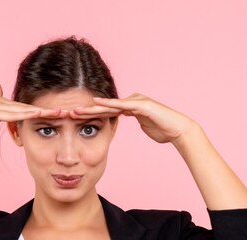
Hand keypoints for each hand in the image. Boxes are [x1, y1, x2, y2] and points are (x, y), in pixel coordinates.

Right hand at [0, 83, 63, 135]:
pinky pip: (15, 114)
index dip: (47, 110)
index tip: (63, 113)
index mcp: (5, 105)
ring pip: (29, 109)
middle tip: (72, 111)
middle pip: (34, 107)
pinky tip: (40, 114)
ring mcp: (0, 106)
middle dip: (52, 110)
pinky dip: (29, 114)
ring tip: (64, 112)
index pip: (30, 109)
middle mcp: (6, 103)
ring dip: (46, 111)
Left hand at [70, 93, 199, 144]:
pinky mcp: (140, 105)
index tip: (74, 119)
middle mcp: (131, 101)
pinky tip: (95, 103)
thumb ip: (136, 123)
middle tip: (67, 113)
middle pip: (104, 107)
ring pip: (109, 105)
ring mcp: (135, 101)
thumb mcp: (144, 127)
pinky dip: (108, 104)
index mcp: (130, 107)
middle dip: (85, 111)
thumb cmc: (164, 130)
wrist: (179, 130)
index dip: (90, 115)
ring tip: (75, 110)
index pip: (105, 112)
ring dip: (91, 108)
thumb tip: (130, 125)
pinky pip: (121, 105)